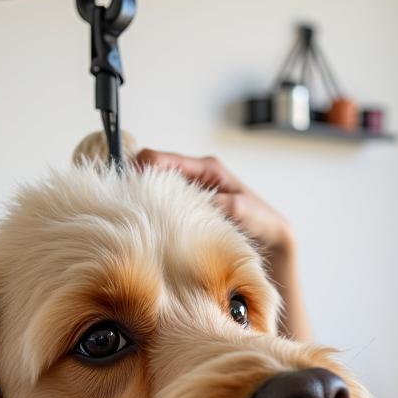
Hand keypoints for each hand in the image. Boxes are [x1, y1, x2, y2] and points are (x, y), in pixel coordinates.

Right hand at [134, 149, 293, 256]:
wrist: (273, 238)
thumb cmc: (262, 221)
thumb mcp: (244, 211)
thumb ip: (221, 203)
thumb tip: (192, 202)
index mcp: (208, 168)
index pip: (165, 159)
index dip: (142, 165)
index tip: (127, 180)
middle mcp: (198, 176)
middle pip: (156, 171)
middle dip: (138, 181)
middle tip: (124, 199)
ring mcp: (193, 192)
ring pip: (159, 189)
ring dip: (147, 197)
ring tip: (134, 211)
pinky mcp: (192, 208)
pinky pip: (168, 205)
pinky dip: (157, 211)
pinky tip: (151, 223)